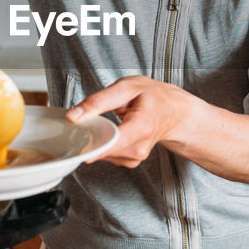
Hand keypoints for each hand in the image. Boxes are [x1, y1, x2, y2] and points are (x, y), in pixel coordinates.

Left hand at [67, 76, 195, 167]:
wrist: (174, 111)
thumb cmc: (154, 97)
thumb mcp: (127, 87)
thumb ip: (99, 101)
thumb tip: (74, 116)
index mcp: (142, 125)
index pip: (113, 142)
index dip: (93, 144)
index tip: (78, 146)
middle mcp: (140, 146)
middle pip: (103, 149)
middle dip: (91, 136)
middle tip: (92, 120)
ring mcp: (136, 156)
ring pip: (103, 153)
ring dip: (98, 139)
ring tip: (109, 122)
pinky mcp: (131, 161)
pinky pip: (108, 155)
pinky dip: (105, 143)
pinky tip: (113, 132)